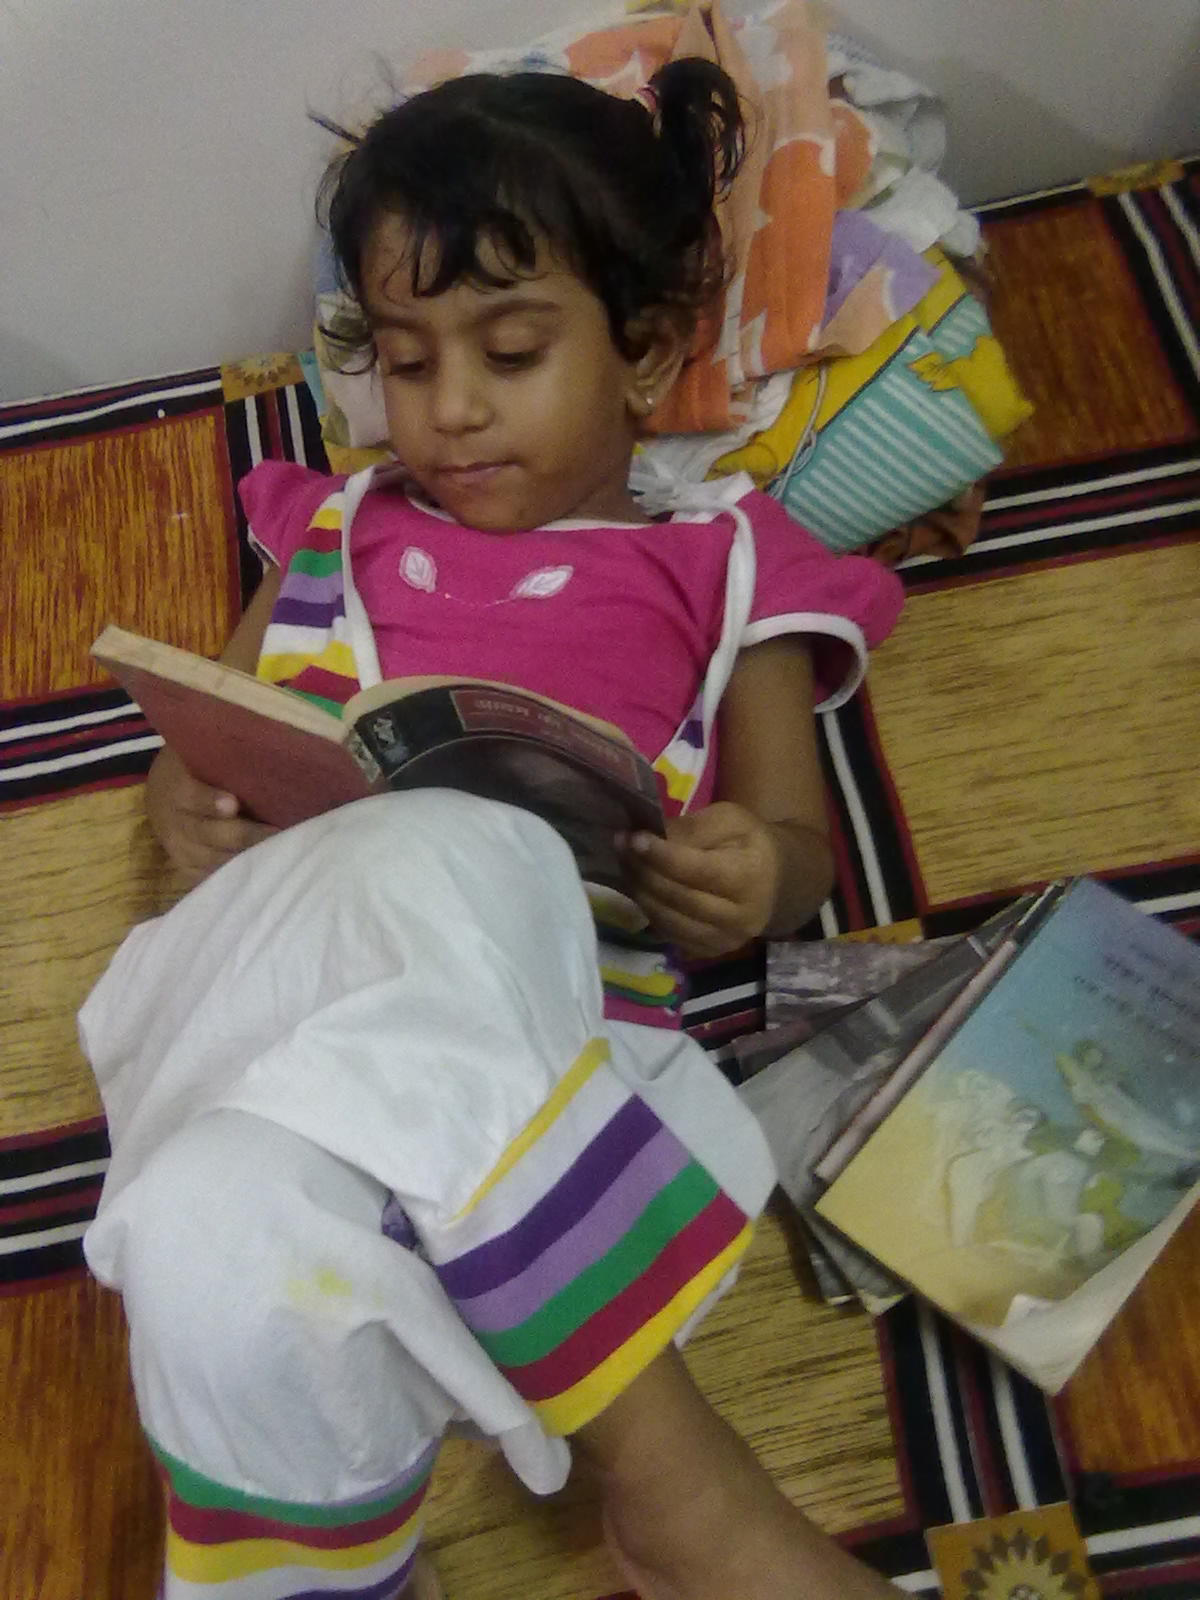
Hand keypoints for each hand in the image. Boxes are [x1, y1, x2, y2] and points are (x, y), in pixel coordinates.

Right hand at [144, 745, 277, 883]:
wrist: (162, 789)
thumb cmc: (193, 764)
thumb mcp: (198, 750)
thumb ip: (223, 751)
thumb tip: (264, 742)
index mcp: (174, 786)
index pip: (189, 796)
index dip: (209, 801)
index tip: (233, 803)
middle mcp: (172, 821)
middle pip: (208, 833)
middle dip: (245, 835)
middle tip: (278, 833)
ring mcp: (177, 847)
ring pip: (212, 859)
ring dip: (246, 858)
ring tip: (281, 852)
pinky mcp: (184, 866)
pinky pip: (210, 876)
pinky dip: (236, 873)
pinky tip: (263, 868)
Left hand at [621, 802, 781, 958]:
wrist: (775, 881)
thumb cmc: (749, 843)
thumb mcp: (730, 820)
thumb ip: (694, 826)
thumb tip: (653, 835)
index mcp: (750, 879)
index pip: (697, 871)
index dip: (661, 855)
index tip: (633, 838)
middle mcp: (740, 918)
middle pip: (678, 897)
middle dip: (643, 870)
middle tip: (620, 845)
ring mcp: (724, 940)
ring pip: (668, 919)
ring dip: (639, 890)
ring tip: (625, 863)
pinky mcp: (709, 951)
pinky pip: (668, 933)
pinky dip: (648, 909)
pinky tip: (639, 886)